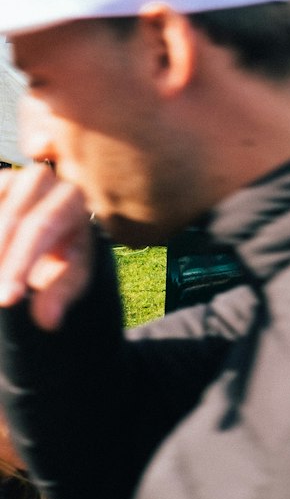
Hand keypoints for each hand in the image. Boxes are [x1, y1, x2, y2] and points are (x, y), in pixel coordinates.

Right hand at [0, 165, 93, 330]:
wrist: (57, 233)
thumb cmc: (67, 255)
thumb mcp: (72, 274)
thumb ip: (61, 293)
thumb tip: (49, 321)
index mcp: (71, 196)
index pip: (43, 226)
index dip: (20, 264)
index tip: (7, 300)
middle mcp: (42, 179)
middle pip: (13, 215)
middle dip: (0, 255)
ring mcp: (12, 178)